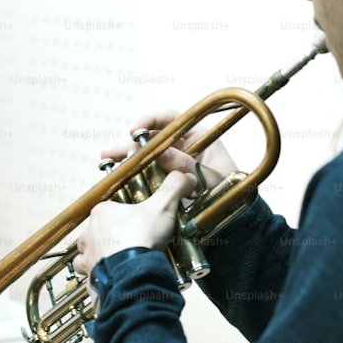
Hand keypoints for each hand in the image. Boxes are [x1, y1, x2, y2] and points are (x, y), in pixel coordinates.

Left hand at [72, 169, 196, 276]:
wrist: (134, 272)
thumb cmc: (141, 239)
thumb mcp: (163, 207)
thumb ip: (173, 188)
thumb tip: (185, 177)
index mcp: (102, 211)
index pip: (112, 207)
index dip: (127, 213)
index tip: (140, 220)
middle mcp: (90, 231)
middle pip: (101, 227)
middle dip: (115, 232)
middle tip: (134, 238)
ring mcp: (88, 252)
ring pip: (92, 247)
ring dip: (104, 250)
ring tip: (122, 255)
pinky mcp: (90, 271)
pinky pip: (89, 269)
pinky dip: (98, 270)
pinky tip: (111, 270)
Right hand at [100, 110, 240, 190]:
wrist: (235, 223)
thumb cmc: (229, 195)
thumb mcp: (211, 179)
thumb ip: (186, 166)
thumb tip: (160, 152)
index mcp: (198, 138)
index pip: (171, 120)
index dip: (152, 120)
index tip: (136, 130)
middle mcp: (182, 148)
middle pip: (152, 138)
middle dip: (132, 143)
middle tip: (116, 151)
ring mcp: (171, 166)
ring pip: (144, 156)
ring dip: (125, 156)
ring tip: (106, 159)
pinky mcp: (163, 183)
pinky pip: (144, 174)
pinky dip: (130, 174)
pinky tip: (114, 174)